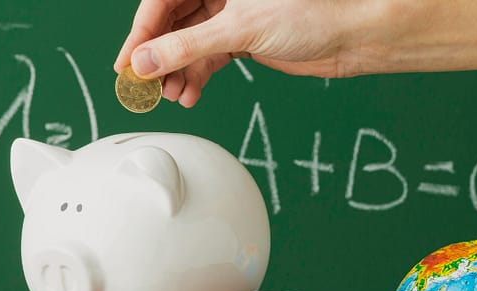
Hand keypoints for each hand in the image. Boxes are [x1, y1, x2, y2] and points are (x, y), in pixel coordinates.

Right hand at [115, 0, 364, 107]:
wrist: (348, 36)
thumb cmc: (308, 13)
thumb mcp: (238, 30)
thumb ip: (187, 48)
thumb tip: (144, 63)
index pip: (161, 0)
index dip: (141, 32)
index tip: (128, 62)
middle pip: (171, 22)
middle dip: (157, 56)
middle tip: (144, 85)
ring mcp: (229, 14)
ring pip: (188, 43)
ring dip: (176, 71)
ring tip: (172, 95)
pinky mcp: (241, 38)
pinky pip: (207, 56)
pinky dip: (196, 76)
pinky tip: (190, 94)